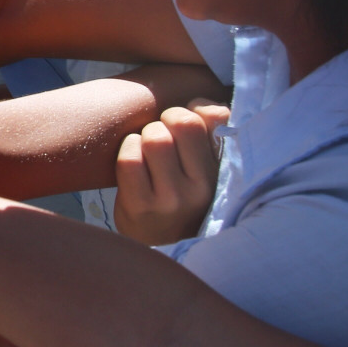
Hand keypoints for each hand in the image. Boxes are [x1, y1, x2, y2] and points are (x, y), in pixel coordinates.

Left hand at [113, 99, 231, 245]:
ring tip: (145, 154)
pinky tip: (133, 164)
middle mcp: (201, 189)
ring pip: (152, 138)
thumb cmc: (182, 193)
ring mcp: (171, 200)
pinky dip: (127, 152)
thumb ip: (208, 128)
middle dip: (161, 124)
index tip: (178, 127)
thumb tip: (204, 105)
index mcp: (220, 174)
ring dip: (141, 139)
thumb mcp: (204, 164)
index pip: (204, 120)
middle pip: (176, 124)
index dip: (185, 113)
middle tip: (159, 140)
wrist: (159, 241)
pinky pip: (129, 159)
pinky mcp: (141, 207)